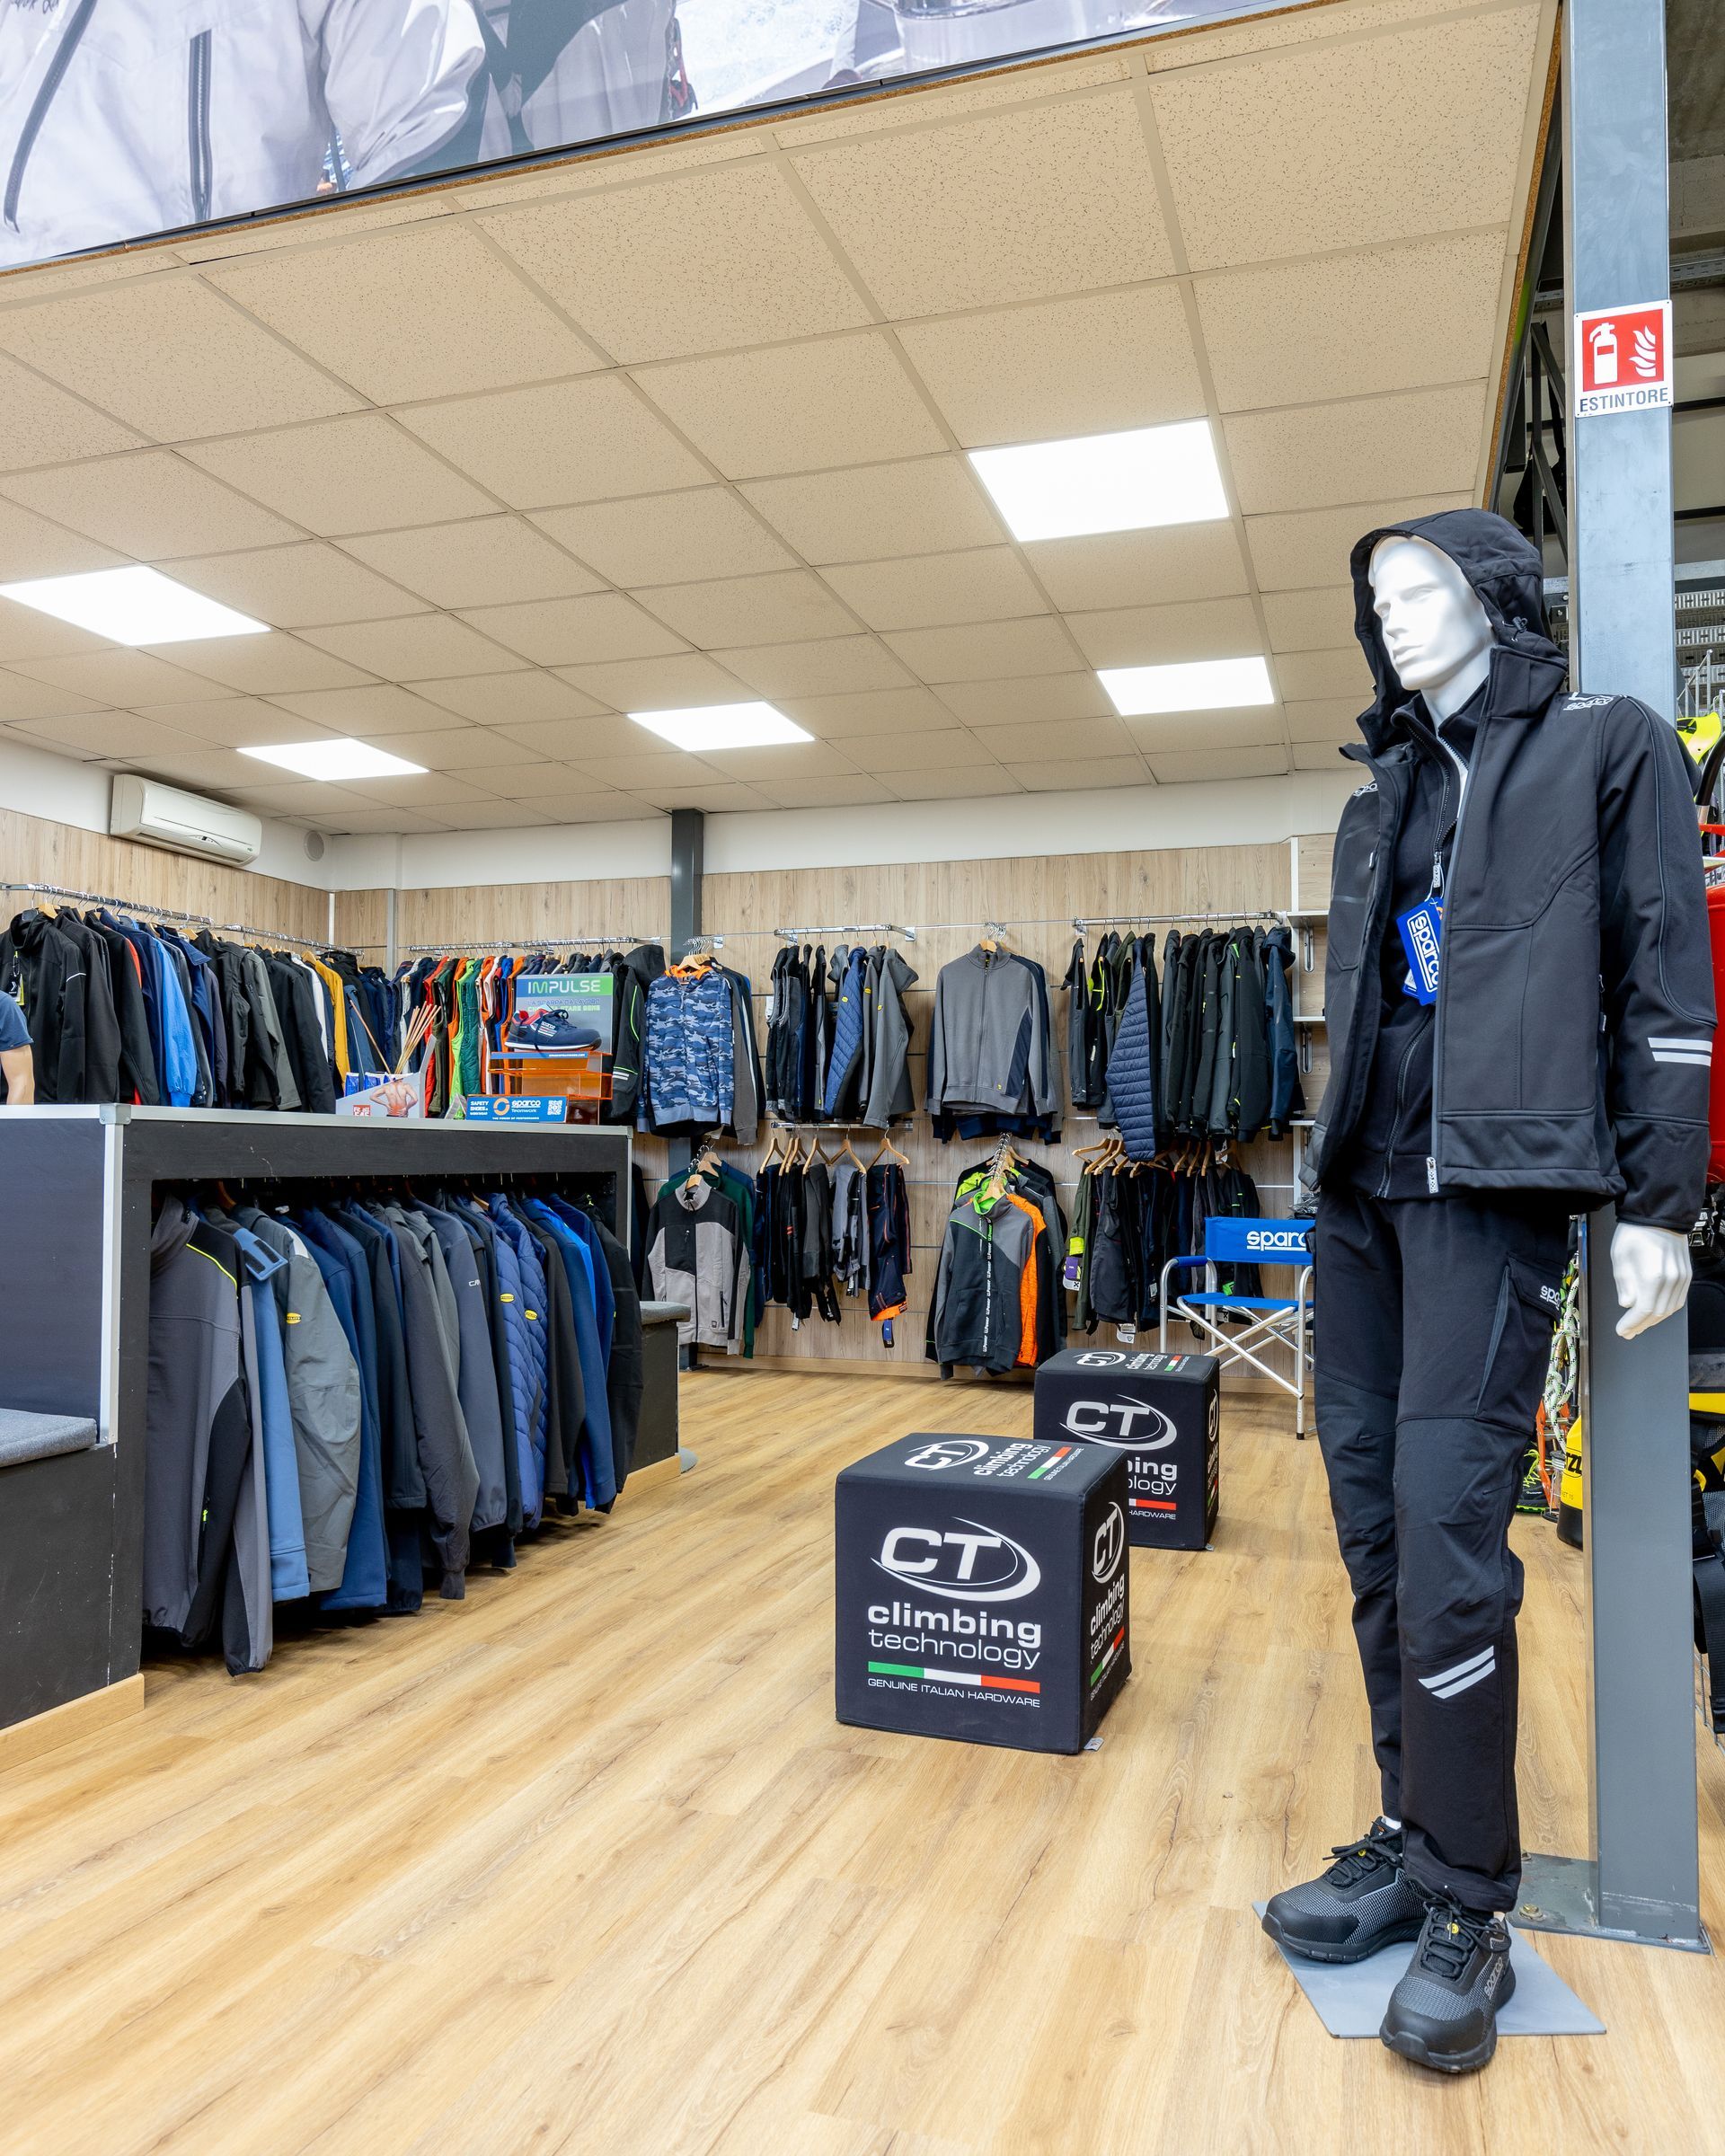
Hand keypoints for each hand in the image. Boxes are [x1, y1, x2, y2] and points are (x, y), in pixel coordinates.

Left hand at [1609, 1222, 1692, 1338]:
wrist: (1658, 1215)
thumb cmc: (1636, 1233)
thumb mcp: (1619, 1258)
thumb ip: (1624, 1285)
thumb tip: (1627, 1304)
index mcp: (1653, 1277)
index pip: (1643, 1311)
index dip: (1631, 1324)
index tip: (1621, 1330)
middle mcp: (1671, 1280)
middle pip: (1658, 1314)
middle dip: (1641, 1326)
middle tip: (1628, 1332)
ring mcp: (1682, 1278)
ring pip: (1670, 1309)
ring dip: (1654, 1320)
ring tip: (1639, 1325)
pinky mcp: (1686, 1275)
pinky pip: (1678, 1299)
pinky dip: (1666, 1309)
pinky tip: (1655, 1312)